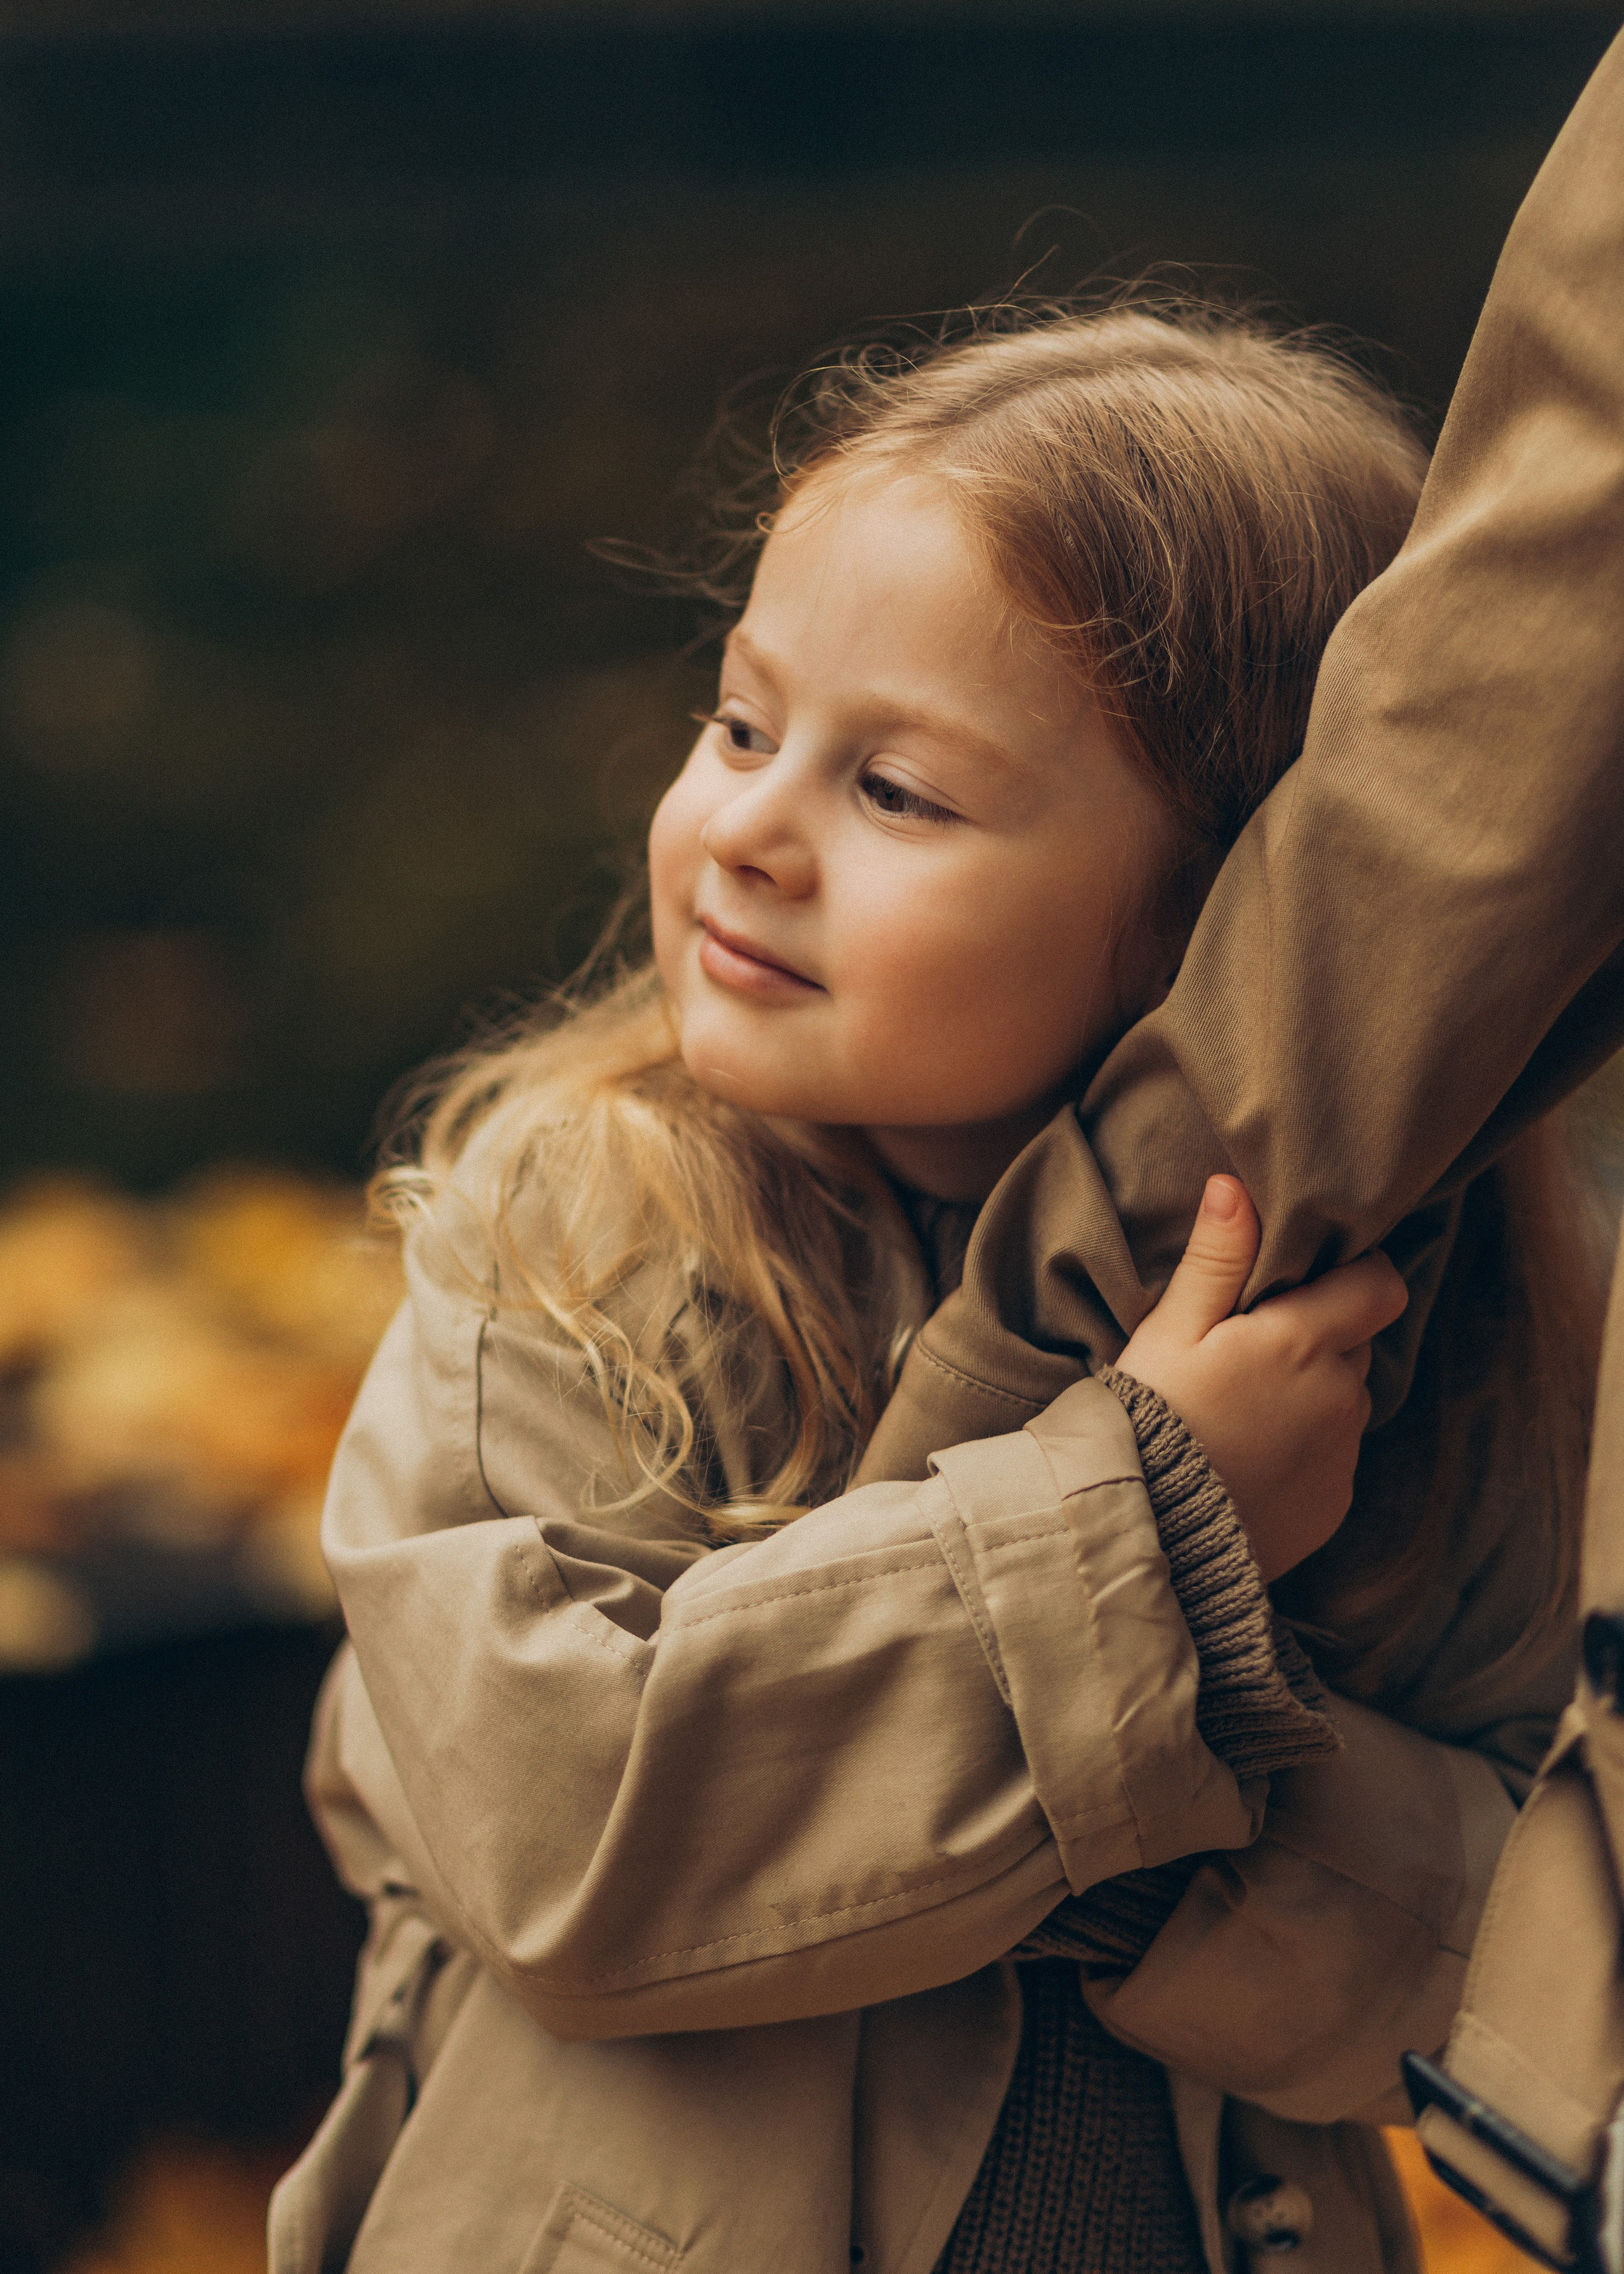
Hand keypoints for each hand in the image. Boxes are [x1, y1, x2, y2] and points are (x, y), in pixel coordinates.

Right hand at [1115, 1176, 1407, 1581]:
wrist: (1149, 1533)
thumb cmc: (1149, 1417)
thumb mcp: (1169, 1330)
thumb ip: (1215, 1259)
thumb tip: (1236, 1187)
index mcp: (1304, 1342)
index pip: (1381, 1285)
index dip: (1357, 1274)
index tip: (1310, 1279)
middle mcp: (1341, 1395)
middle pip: (1356, 1342)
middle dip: (1319, 1336)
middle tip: (1249, 1350)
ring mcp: (1343, 1454)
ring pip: (1345, 1399)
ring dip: (1313, 1392)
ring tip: (1243, 1408)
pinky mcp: (1335, 1502)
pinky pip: (1334, 1455)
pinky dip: (1304, 1447)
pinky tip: (1248, 1455)